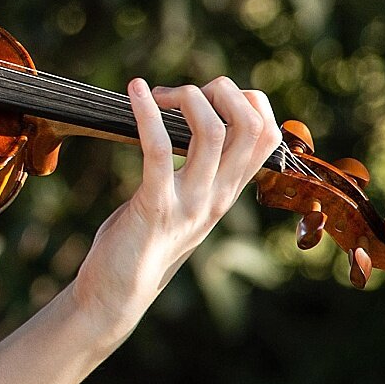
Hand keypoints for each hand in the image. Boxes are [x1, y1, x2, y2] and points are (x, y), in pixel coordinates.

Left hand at [70, 75, 282, 342]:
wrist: (118, 293)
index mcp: (228, 191)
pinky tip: (134, 90)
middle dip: (222, 90)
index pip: (266, 134)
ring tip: (155, 92)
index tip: (205, 96)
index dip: (246, 100)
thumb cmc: (144, 240)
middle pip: (251, 126)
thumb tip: (192, 125)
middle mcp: (219, 195)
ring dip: (186, 97)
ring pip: (212, 132)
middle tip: (179, 93)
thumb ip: (198, 171)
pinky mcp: (156, 206)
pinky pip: (160, 150)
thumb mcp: (184, 202)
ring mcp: (191, 202)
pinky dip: (147, 113)